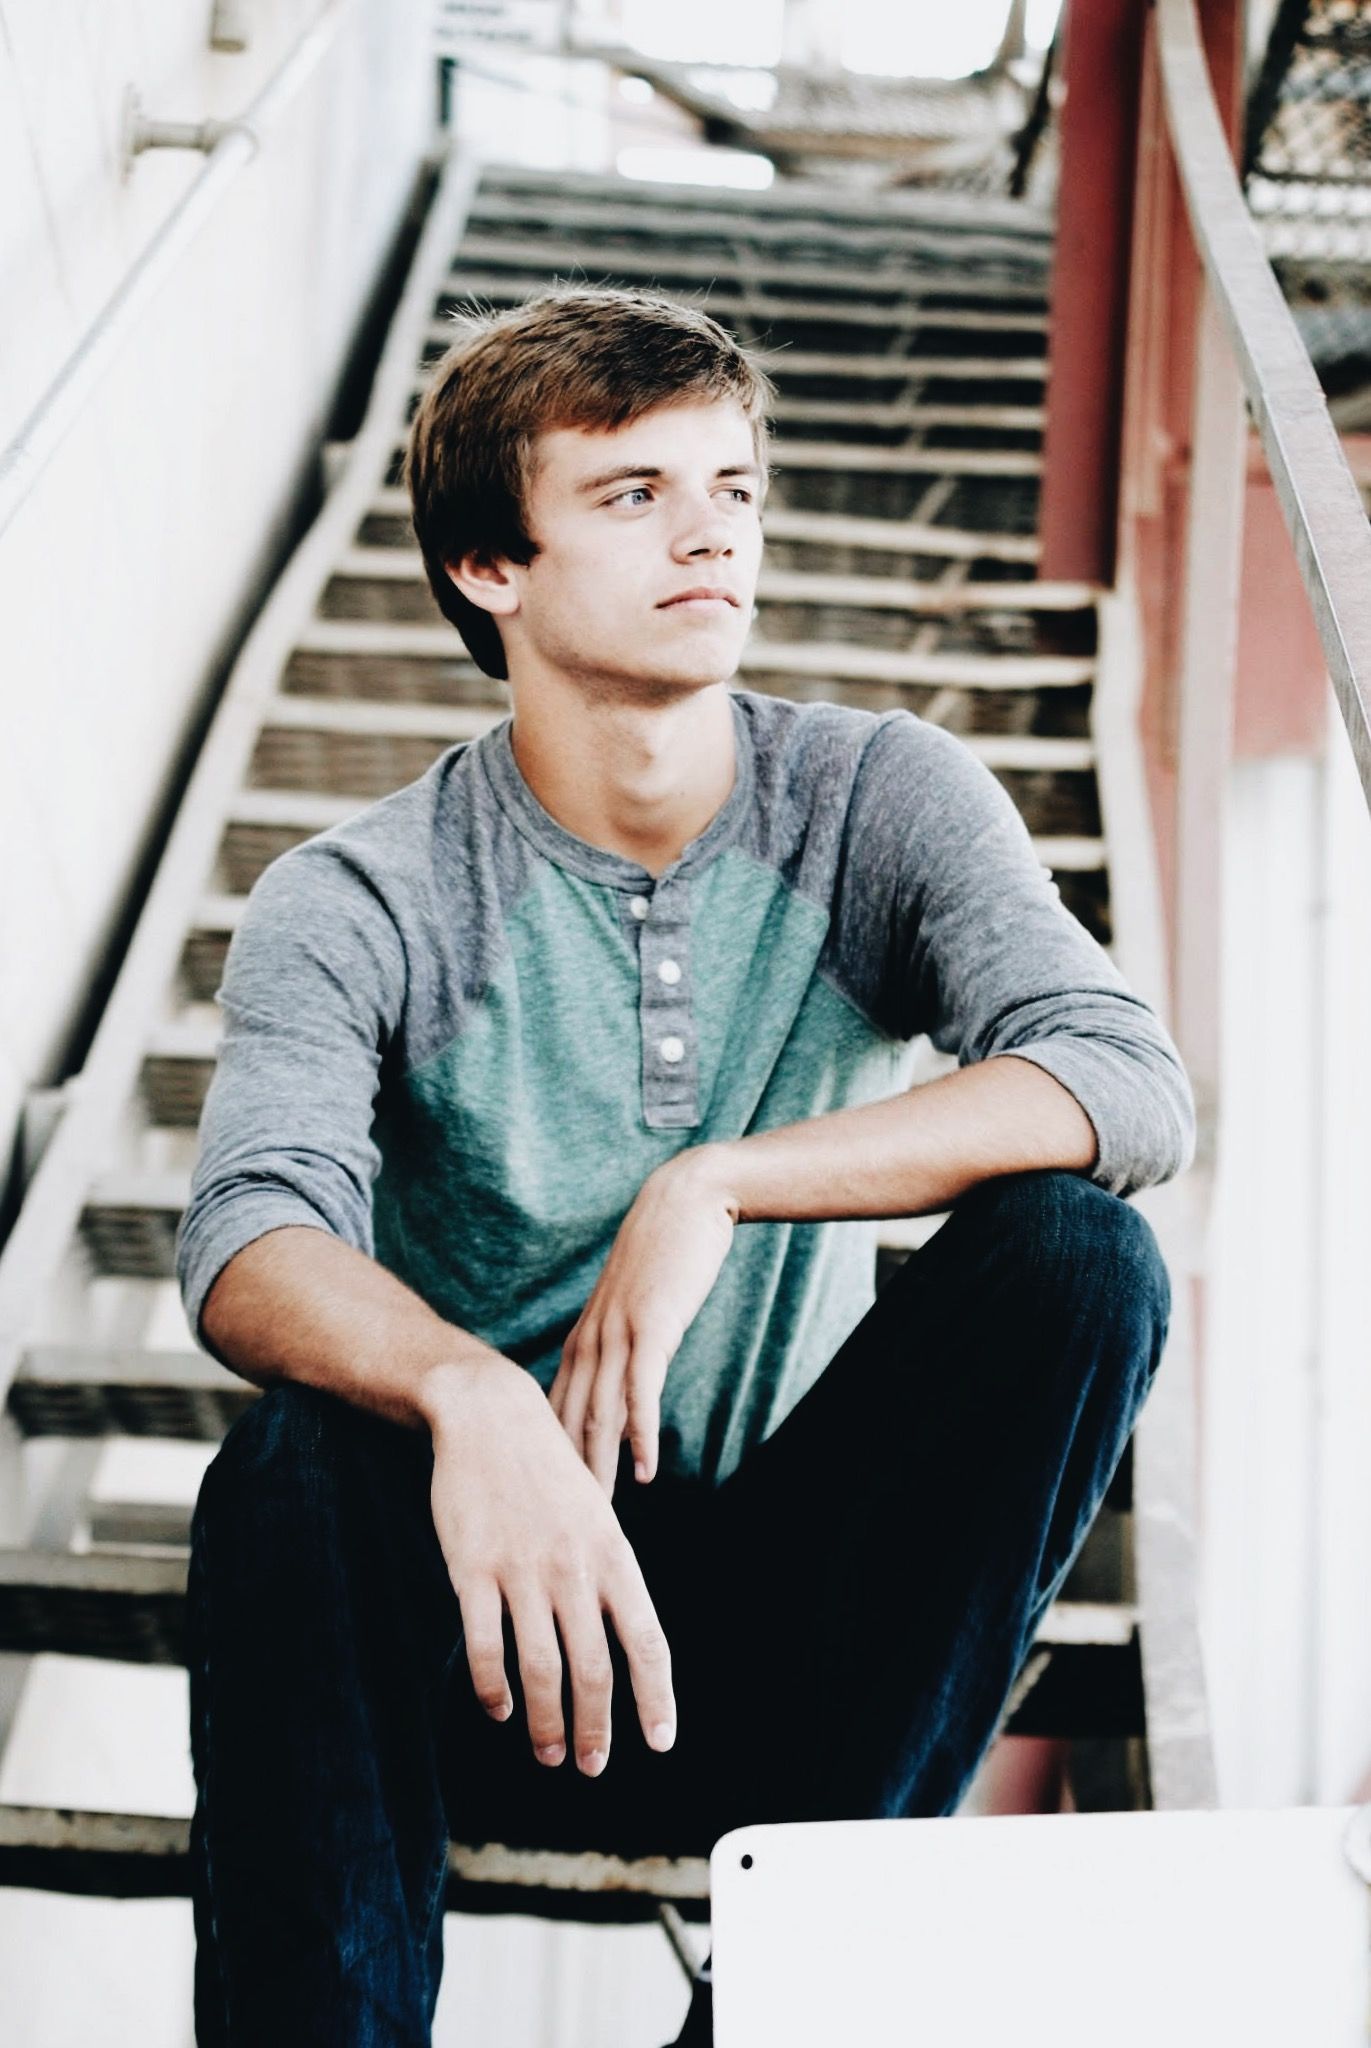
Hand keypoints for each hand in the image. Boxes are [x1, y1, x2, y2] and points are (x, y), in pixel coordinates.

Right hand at [424, 1355, 675, 1776]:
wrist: (491, 1416)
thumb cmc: (548, 1472)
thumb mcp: (598, 1515)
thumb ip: (611, 1574)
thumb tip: (625, 1640)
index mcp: (614, 1555)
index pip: (647, 1641)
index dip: (656, 1697)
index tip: (660, 1742)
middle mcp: (575, 1568)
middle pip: (594, 1670)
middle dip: (595, 1730)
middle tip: (591, 1766)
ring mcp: (523, 1570)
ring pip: (542, 1668)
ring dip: (547, 1723)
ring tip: (548, 1754)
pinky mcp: (474, 1570)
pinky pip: (487, 1646)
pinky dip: (494, 1690)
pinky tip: (500, 1710)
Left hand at [549, 1150, 737, 1495]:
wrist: (684, 1201)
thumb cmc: (661, 1254)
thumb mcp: (630, 1306)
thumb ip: (617, 1344)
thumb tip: (616, 1385)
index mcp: (582, 1341)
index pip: (556, 1415)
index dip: (552, 1463)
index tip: (550, 1504)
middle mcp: (590, 1342)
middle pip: (570, 1425)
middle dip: (567, 1479)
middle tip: (566, 1528)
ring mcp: (618, 1335)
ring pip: (600, 1417)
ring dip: (599, 1469)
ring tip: (600, 1518)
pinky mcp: (651, 1328)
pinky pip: (641, 1392)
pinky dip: (641, 1435)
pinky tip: (645, 1471)